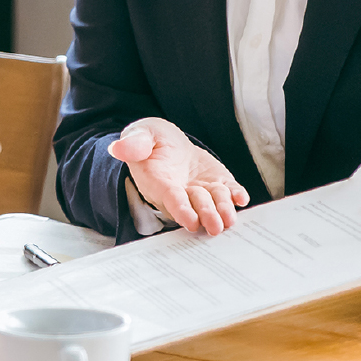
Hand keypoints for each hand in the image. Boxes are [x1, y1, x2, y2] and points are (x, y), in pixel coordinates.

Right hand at [108, 117, 249, 234]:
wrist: (169, 144)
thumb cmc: (150, 141)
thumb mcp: (140, 135)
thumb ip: (134, 143)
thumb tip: (118, 147)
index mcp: (158, 182)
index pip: (171, 199)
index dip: (181, 210)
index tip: (191, 221)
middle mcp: (181, 191)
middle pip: (195, 205)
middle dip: (206, 214)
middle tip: (216, 225)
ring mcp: (200, 189)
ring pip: (213, 202)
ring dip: (223, 210)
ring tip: (230, 218)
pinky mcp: (216, 183)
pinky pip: (227, 192)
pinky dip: (235, 195)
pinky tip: (241, 197)